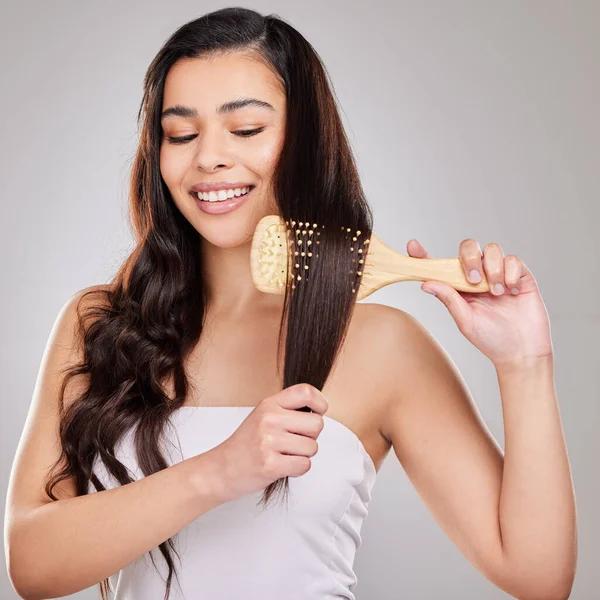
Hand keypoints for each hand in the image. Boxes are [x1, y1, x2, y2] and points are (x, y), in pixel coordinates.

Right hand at [213, 384, 327, 502]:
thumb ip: (287, 409)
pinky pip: (304, 465)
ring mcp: (269, 442)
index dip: (320, 402)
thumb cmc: (246, 444)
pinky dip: (297, 469)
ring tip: (284, 455)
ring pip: (312, 447)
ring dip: (303, 455)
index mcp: (269, 404)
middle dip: (311, 436)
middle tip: (294, 441)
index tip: (319, 412)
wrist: (221, 469)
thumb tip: (320, 409)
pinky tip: (282, 465)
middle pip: (317, 424)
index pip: (306, 392)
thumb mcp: (262, 415)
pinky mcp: (270, 465)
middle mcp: (269, 419)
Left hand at [407, 238, 552, 366]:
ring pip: (492, 249)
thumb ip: (449, 299)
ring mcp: (499, 274)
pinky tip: (511, 291)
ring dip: (492, 269)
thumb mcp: (465, 320)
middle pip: (468, 248)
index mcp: (459, 287)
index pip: (440, 265)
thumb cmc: (491, 339)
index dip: (425, 254)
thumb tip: (425, 284)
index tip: (412, 246)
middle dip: (469, 259)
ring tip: (496, 293)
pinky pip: (513, 260)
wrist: (523, 352)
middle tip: (473, 281)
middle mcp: (478, 276)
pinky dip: (510, 272)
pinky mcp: (520, 276)